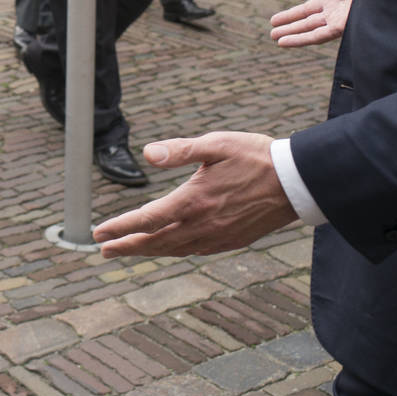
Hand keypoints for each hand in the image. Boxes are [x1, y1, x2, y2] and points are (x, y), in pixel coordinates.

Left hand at [92, 132, 295, 256]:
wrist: (297, 182)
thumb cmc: (255, 156)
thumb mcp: (216, 144)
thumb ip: (180, 150)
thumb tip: (148, 153)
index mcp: (194, 201)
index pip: (147, 219)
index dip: (121, 227)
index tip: (98, 232)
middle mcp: (203, 225)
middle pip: (156, 241)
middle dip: (127, 246)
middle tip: (103, 250)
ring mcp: (218, 237)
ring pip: (174, 249)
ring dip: (148, 251)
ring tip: (128, 250)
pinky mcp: (232, 241)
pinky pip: (194, 251)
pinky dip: (174, 251)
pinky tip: (168, 247)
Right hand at [270, 0, 355, 46]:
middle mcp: (334, 3)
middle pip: (307, 12)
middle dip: (290, 17)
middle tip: (273, 22)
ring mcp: (336, 16)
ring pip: (308, 26)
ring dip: (290, 31)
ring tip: (272, 35)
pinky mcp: (340, 28)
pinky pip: (315, 36)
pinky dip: (299, 39)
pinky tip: (284, 42)